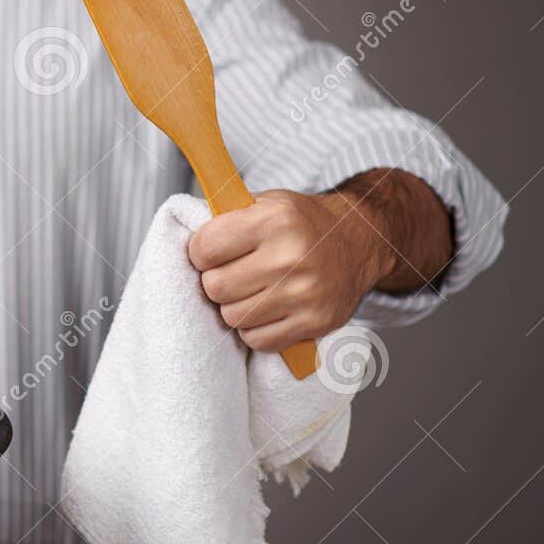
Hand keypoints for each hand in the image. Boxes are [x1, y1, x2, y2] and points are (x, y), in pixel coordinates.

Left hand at [186, 189, 389, 353]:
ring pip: (233, 317)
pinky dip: (255, 329)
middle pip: (216, 287)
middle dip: (216, 282)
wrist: (358, 240)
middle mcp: (292, 256)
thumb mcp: (265, 203)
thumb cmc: (301, 223)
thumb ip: (226, 219)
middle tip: (232, 274)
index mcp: (274, 220)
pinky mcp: (315, 322)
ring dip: (234, 307)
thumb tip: (185, 242)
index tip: (211, 253)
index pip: (204, 249)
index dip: (200, 253)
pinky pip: (258, 340)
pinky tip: (267, 310)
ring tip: (251, 291)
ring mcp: (305, 293)